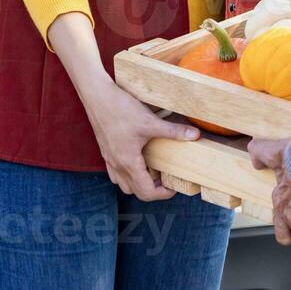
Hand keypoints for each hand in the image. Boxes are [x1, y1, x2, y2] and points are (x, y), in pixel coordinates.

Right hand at [46, 12, 198, 200]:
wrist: (96, 96)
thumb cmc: (120, 109)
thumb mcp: (150, 121)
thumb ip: (173, 131)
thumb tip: (195, 135)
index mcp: (128, 163)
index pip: (146, 193)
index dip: (163, 194)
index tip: (173, 186)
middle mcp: (116, 165)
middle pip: (135, 192)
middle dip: (152, 190)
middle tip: (166, 178)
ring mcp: (108, 159)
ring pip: (123, 183)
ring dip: (138, 182)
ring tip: (152, 169)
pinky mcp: (105, 150)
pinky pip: (115, 172)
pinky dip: (127, 173)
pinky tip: (136, 158)